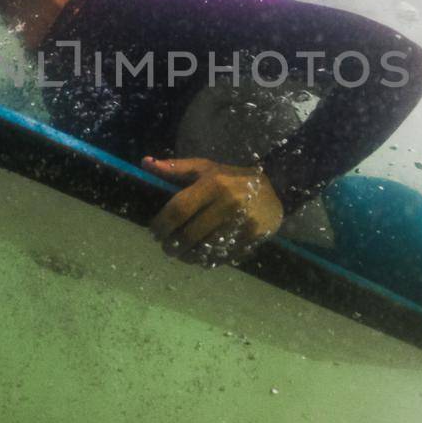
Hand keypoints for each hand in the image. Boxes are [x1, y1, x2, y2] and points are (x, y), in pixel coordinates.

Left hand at [141, 156, 284, 265]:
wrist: (276, 190)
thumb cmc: (232, 178)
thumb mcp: (206, 168)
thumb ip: (175, 168)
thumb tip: (145, 163)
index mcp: (214, 183)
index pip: (179, 209)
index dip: (162, 224)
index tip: (154, 232)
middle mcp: (228, 203)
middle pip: (190, 233)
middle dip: (172, 244)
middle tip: (165, 247)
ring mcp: (241, 223)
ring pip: (205, 248)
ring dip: (187, 255)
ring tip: (180, 253)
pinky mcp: (251, 239)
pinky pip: (222, 256)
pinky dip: (206, 260)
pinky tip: (199, 256)